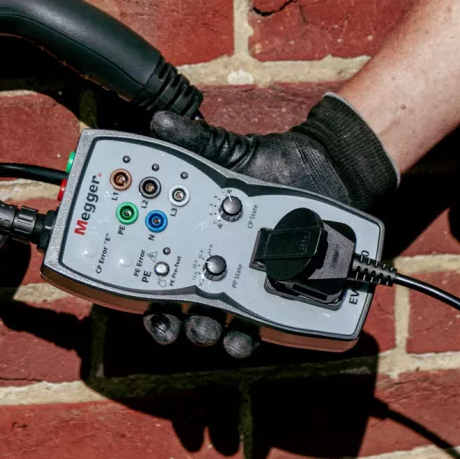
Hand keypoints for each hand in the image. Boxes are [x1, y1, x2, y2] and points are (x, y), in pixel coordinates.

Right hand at [141, 93, 398, 355]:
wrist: (327, 171)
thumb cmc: (273, 164)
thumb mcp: (230, 151)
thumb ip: (195, 140)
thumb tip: (160, 122)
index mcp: (195, 235)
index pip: (157, 268)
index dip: (140, 288)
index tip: (132, 295)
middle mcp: (215, 264)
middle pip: (180, 307)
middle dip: (170, 322)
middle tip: (171, 321)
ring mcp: (246, 281)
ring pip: (215, 323)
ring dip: (207, 334)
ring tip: (211, 330)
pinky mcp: (278, 293)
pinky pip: (259, 324)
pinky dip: (249, 336)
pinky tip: (247, 334)